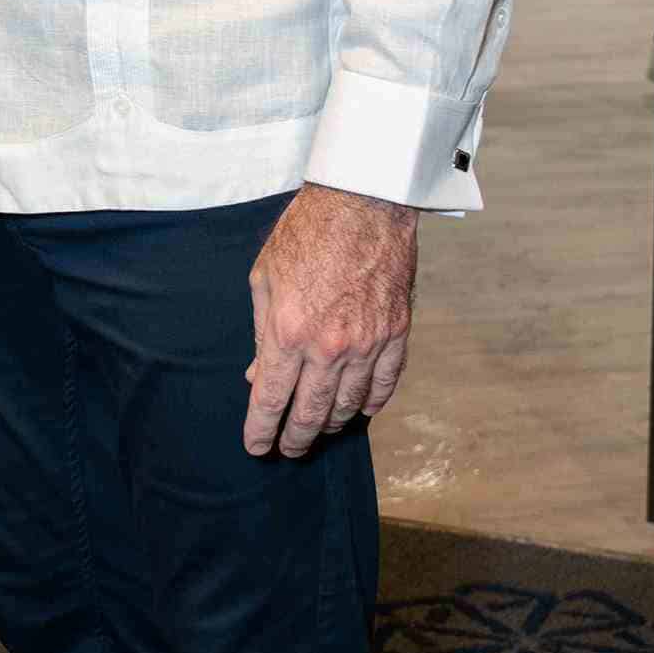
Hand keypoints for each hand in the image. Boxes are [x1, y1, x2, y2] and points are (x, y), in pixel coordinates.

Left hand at [244, 185, 417, 458]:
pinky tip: (357, 410)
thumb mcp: (265, 280)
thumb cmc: (306, 234)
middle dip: (295, 439)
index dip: (261, 430)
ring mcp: (368, 343)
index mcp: (289, 332)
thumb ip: (262, 334)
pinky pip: (384, 384)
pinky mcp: (397, 334)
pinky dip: (370, 403)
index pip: (272, 400)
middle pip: (311, 414)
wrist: (363, 202)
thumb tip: (258, 375)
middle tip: (287, 450)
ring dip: (330, 425)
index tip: (256, 447)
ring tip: (317, 431)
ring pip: (348, 405)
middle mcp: (329, 347)